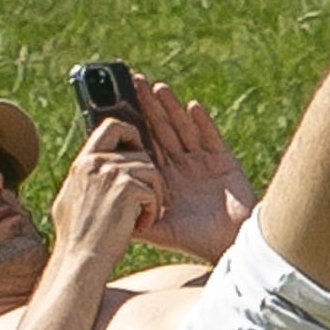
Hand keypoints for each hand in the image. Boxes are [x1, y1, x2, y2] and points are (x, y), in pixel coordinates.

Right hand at [50, 117, 163, 268]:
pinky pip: (154, 189)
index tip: (137, 152)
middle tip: (143, 198)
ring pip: (152, 171)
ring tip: (140, 217)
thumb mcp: (72, 199)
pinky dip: (152, 210)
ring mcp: (110, 174)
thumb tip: (93, 162)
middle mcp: (94, 163)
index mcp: (82, 163)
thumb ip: (85, 177)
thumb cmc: (77, 237)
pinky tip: (140, 225)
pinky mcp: (126, 189)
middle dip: (149, 175)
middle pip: (140, 151)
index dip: (131, 134)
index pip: (112, 126)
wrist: (80, 260)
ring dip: (154, 195)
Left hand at [132, 73, 253, 263]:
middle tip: (131, 83)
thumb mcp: (156, 229)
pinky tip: (192, 107)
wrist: (228, 246)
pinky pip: (211, 138)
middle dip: (148, 107)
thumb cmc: (193, 241)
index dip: (133, 125)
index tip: (116, 105)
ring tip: (157, 88)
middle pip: (161, 131)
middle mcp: (181, 166)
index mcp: (163, 178)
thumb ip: (132, 218)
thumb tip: (100, 215)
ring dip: (171, 109)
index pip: (144, 146)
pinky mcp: (224, 162)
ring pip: (183, 129)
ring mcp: (202, 162)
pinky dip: (202, 123)